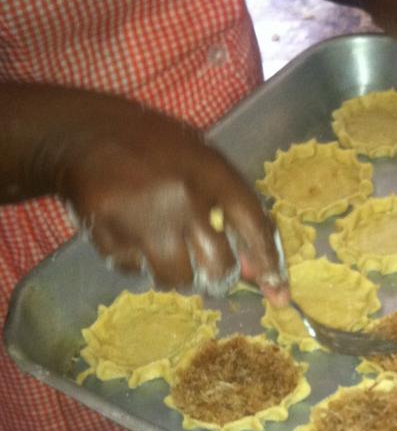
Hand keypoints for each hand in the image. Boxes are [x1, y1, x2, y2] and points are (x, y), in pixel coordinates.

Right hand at [0, 85, 287, 302]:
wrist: (84, 134)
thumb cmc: (156, 149)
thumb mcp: (202, 164)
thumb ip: (232, 212)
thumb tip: (258, 272)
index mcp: (211, 171)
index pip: (254, 227)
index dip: (269, 266)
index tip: (279, 296)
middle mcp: (182, 197)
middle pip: (218, 268)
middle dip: (217, 276)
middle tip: (207, 268)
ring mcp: (144, 218)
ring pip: (177, 278)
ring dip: (176, 273)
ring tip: (164, 244)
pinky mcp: (110, 234)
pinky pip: (136, 270)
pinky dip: (137, 261)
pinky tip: (130, 231)